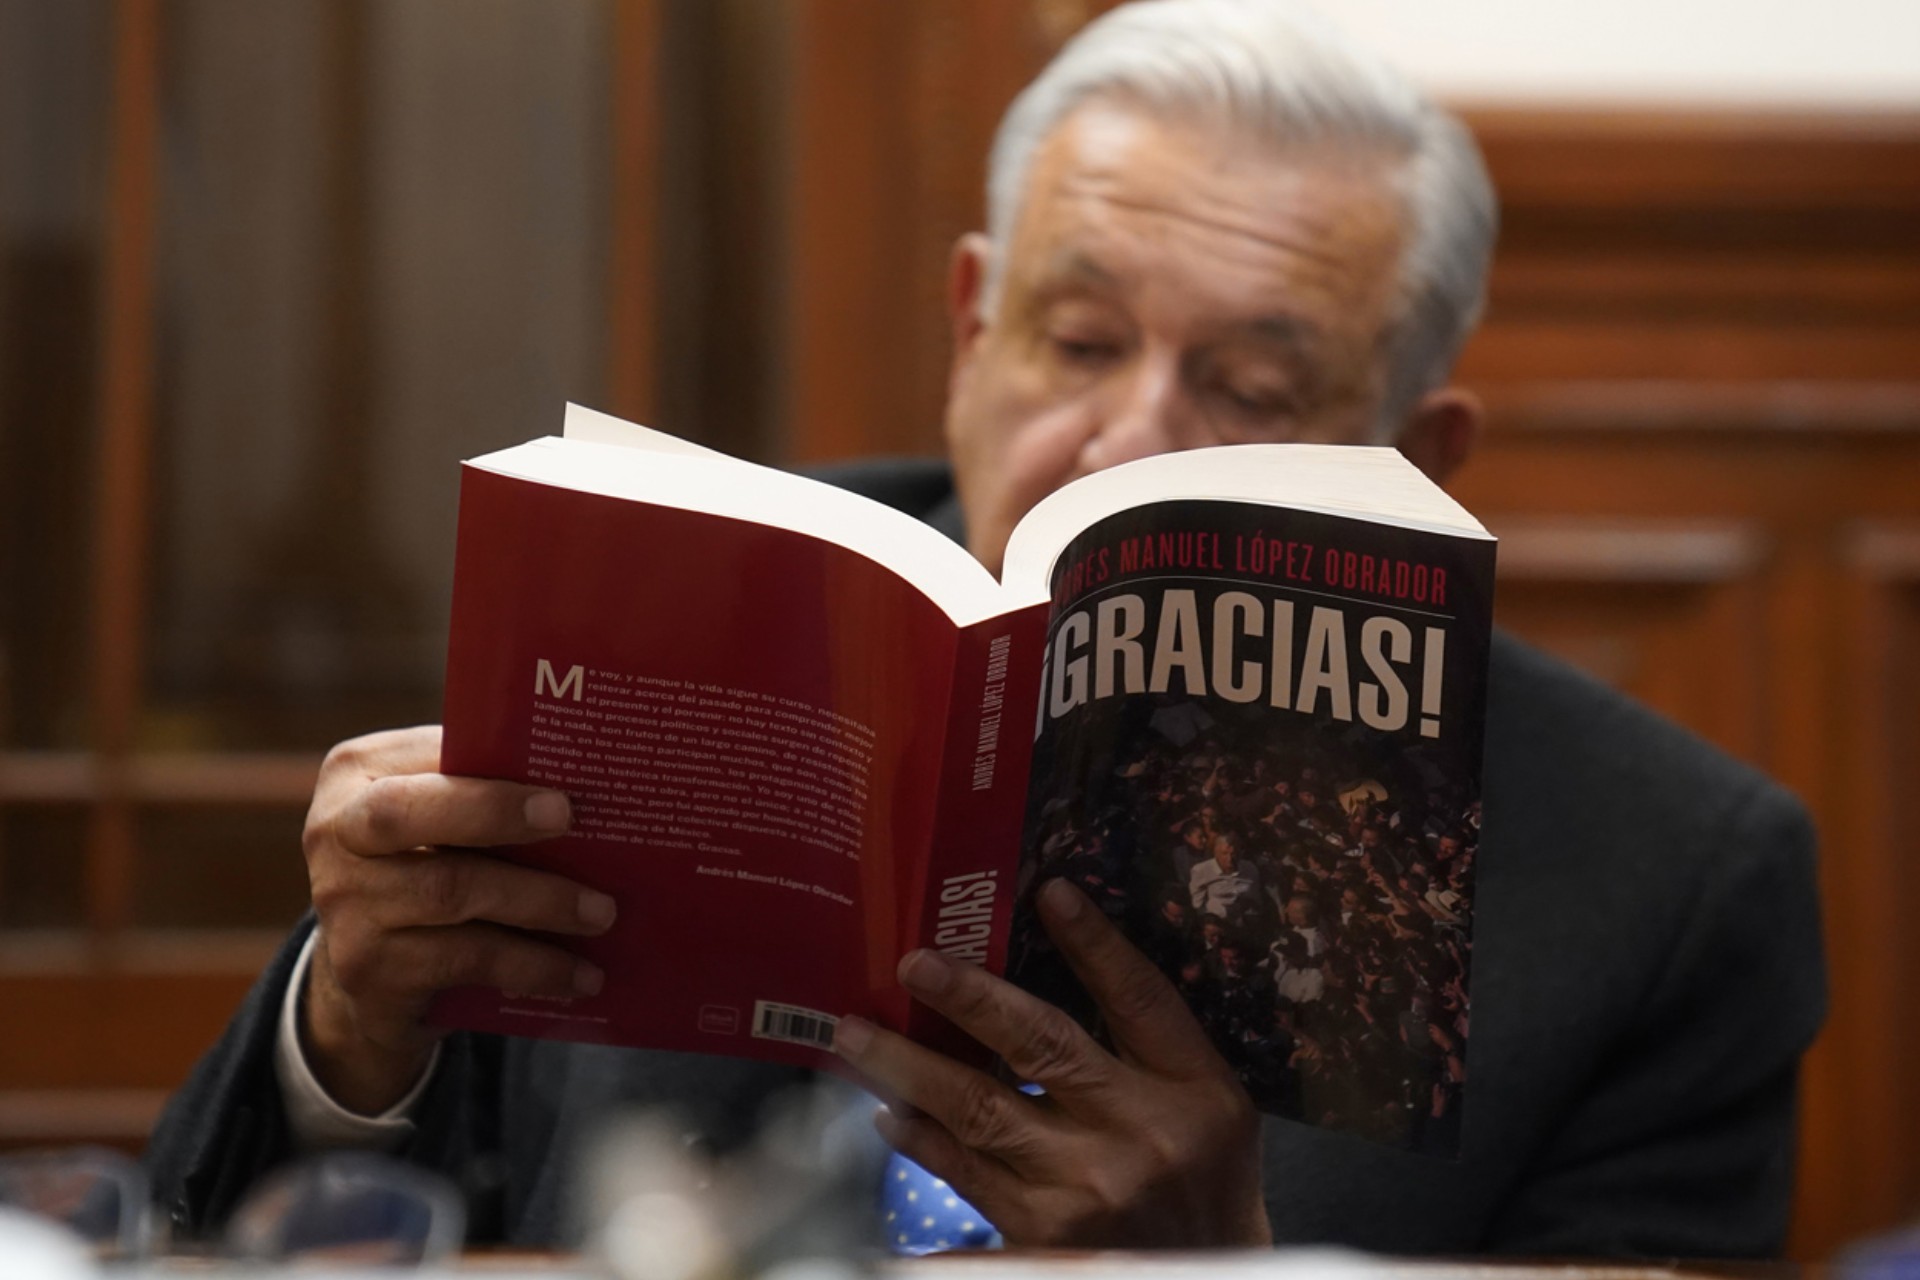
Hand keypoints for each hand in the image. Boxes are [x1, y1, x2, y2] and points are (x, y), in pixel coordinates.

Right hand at [299, 726, 615, 1113]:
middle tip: (572, 818)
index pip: (421, 756)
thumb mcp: (441, 821)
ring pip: (449, 892)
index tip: (560, 783)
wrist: (375, 980)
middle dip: (494, 812)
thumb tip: (588, 780)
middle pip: (407, 814)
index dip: (488, 767)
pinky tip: (581, 973)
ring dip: (539, 901)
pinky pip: (462, 959)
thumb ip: (483, 790)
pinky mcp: (367, 969)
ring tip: (602, 911)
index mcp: (355, 775)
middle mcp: (333, 833)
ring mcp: (344, 905)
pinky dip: (532, 965)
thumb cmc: (429, 869)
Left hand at [832, 879, 1269, 1247]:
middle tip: (913, 962)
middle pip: (1043, 1044)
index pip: (1140, 997)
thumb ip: (1150, 1041)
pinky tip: (886, 1118)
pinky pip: (964, 1178)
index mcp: (1196, 1090)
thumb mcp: (1210, 1106)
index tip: (1050, 892)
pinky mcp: (1042, 1238)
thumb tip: (1060, 950)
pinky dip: (921, 1143)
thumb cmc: (1206, 1184)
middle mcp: (1141, 1135)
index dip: (1095, 943)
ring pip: (980, 1111)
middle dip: (969, 997)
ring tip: (857, 1034)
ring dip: (909, 1067)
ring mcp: (1086, 1191)